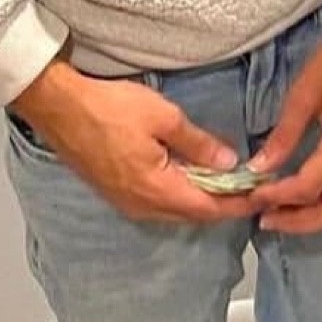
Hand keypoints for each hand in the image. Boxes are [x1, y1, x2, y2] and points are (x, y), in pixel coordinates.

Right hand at [12, 59, 259, 225]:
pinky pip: (158, 204)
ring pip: (175, 211)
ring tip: (228, 182)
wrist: (59, 107)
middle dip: (224, 204)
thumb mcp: (163, 118)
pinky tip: (192, 177)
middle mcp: (141, 206)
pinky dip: (181, 195)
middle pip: (193, 214)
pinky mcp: (116, 193)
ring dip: (202, 200)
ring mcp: (126, 202)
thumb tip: (230, 163)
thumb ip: (198, 144)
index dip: (238, 203)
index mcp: (156, 190)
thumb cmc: (111, 108)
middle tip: (250, 187)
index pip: (209, 209)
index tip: (263, 194)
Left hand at [245, 0, 321, 235]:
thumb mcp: (305, 91)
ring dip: (315, 216)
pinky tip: (307, 194)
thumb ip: (283, 134)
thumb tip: (259, 167)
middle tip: (266, 219)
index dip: (278, 196)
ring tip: (282, 212)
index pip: (310, 185)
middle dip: (298, 222)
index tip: (252, 195)